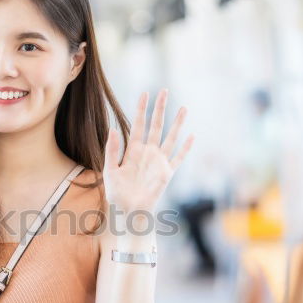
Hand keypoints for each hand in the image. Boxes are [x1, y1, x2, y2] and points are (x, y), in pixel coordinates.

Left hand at [104, 90, 192, 216]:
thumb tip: (113, 129)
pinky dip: (186, 148)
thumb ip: (112, 150)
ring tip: (184, 108)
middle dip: (160, 109)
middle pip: (156, 126)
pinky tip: (192, 137)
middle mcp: (148, 152)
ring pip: (171, 138)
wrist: (128, 211)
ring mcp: (159, 161)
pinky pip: (178, 158)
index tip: (145, 93)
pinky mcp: (167, 173)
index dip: (142, 109)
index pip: (139, 124)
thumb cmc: (116, 193)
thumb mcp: (110, 170)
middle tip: (164, 91)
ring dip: (177, 124)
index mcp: (133, 150)